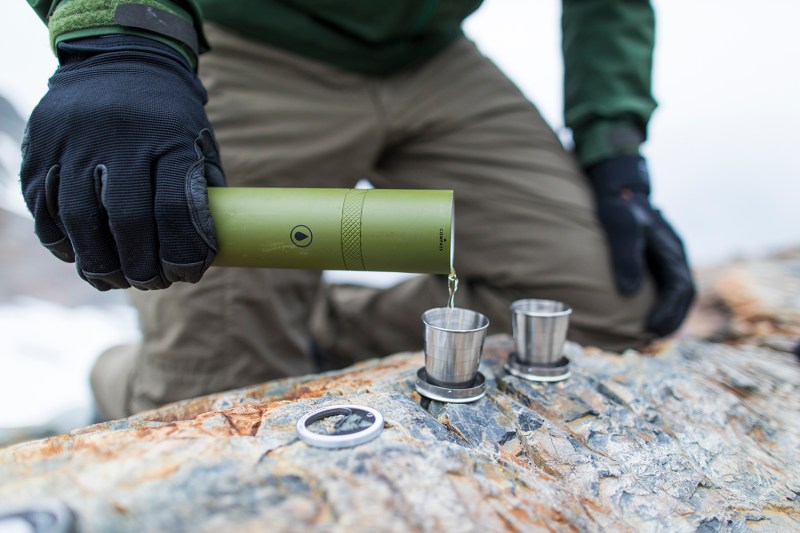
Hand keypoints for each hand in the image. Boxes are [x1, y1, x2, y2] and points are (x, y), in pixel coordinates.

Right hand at [21, 35, 224, 289]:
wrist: (120, 58)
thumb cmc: (170, 116)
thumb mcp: (198, 143)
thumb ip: (201, 193)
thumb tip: (201, 253)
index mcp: (168, 137)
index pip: (175, 209)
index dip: (182, 252)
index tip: (186, 274)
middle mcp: (119, 137)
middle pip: (126, 220)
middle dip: (140, 266)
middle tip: (150, 282)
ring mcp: (74, 140)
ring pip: (79, 219)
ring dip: (98, 262)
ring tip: (115, 280)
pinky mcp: (41, 147)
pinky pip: (45, 207)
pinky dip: (61, 241)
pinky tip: (80, 256)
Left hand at [586, 154, 694, 335]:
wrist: (618, 189)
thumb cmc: (618, 206)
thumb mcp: (620, 225)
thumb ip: (625, 255)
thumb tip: (628, 292)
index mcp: (671, 248)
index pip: (679, 287)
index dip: (669, 311)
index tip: (652, 328)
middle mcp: (674, 255)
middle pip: (684, 294)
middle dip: (672, 318)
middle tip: (652, 337)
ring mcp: (667, 257)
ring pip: (677, 292)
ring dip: (669, 313)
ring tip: (650, 333)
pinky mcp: (655, 260)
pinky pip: (664, 286)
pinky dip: (661, 304)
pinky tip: (644, 316)